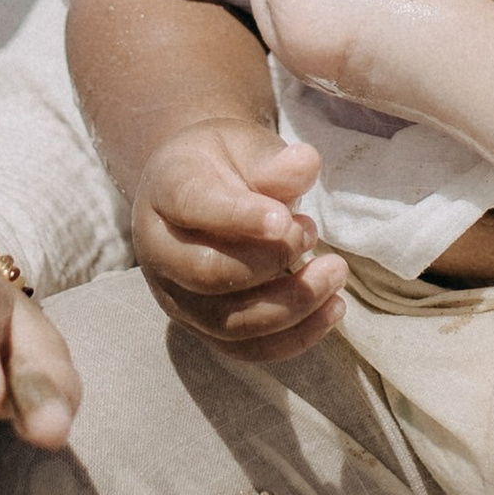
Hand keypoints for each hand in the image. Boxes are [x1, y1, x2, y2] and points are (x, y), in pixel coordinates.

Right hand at [134, 117, 347, 360]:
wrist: (202, 187)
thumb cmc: (226, 163)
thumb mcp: (245, 145)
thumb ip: (272, 160)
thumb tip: (305, 164)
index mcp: (165, 190)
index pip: (195, 207)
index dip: (240, 217)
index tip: (286, 220)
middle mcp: (159, 250)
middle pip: (206, 274)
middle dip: (270, 262)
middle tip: (312, 234)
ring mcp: (178, 296)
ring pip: (229, 322)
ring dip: (291, 305)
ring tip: (334, 273)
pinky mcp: (204, 328)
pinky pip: (247, 349)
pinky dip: (295, 337)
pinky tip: (333, 310)